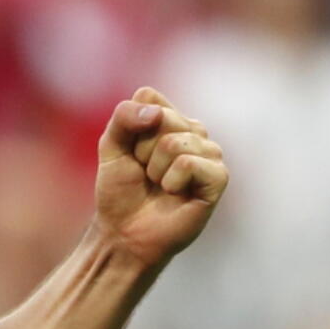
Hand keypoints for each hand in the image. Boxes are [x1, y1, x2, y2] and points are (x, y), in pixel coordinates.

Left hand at [94, 87, 228, 269]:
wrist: (124, 231)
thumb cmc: (121, 189)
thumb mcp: (111, 146)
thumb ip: (123, 118)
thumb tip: (156, 114)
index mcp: (169, 118)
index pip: (148, 96)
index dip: (129, 126)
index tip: (129, 151)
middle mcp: (193, 131)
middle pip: (161, 117)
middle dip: (141, 149)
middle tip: (144, 172)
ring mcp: (209, 153)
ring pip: (174, 142)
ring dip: (154, 168)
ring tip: (159, 184)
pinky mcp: (218, 177)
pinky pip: (189, 163)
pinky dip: (172, 181)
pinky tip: (174, 193)